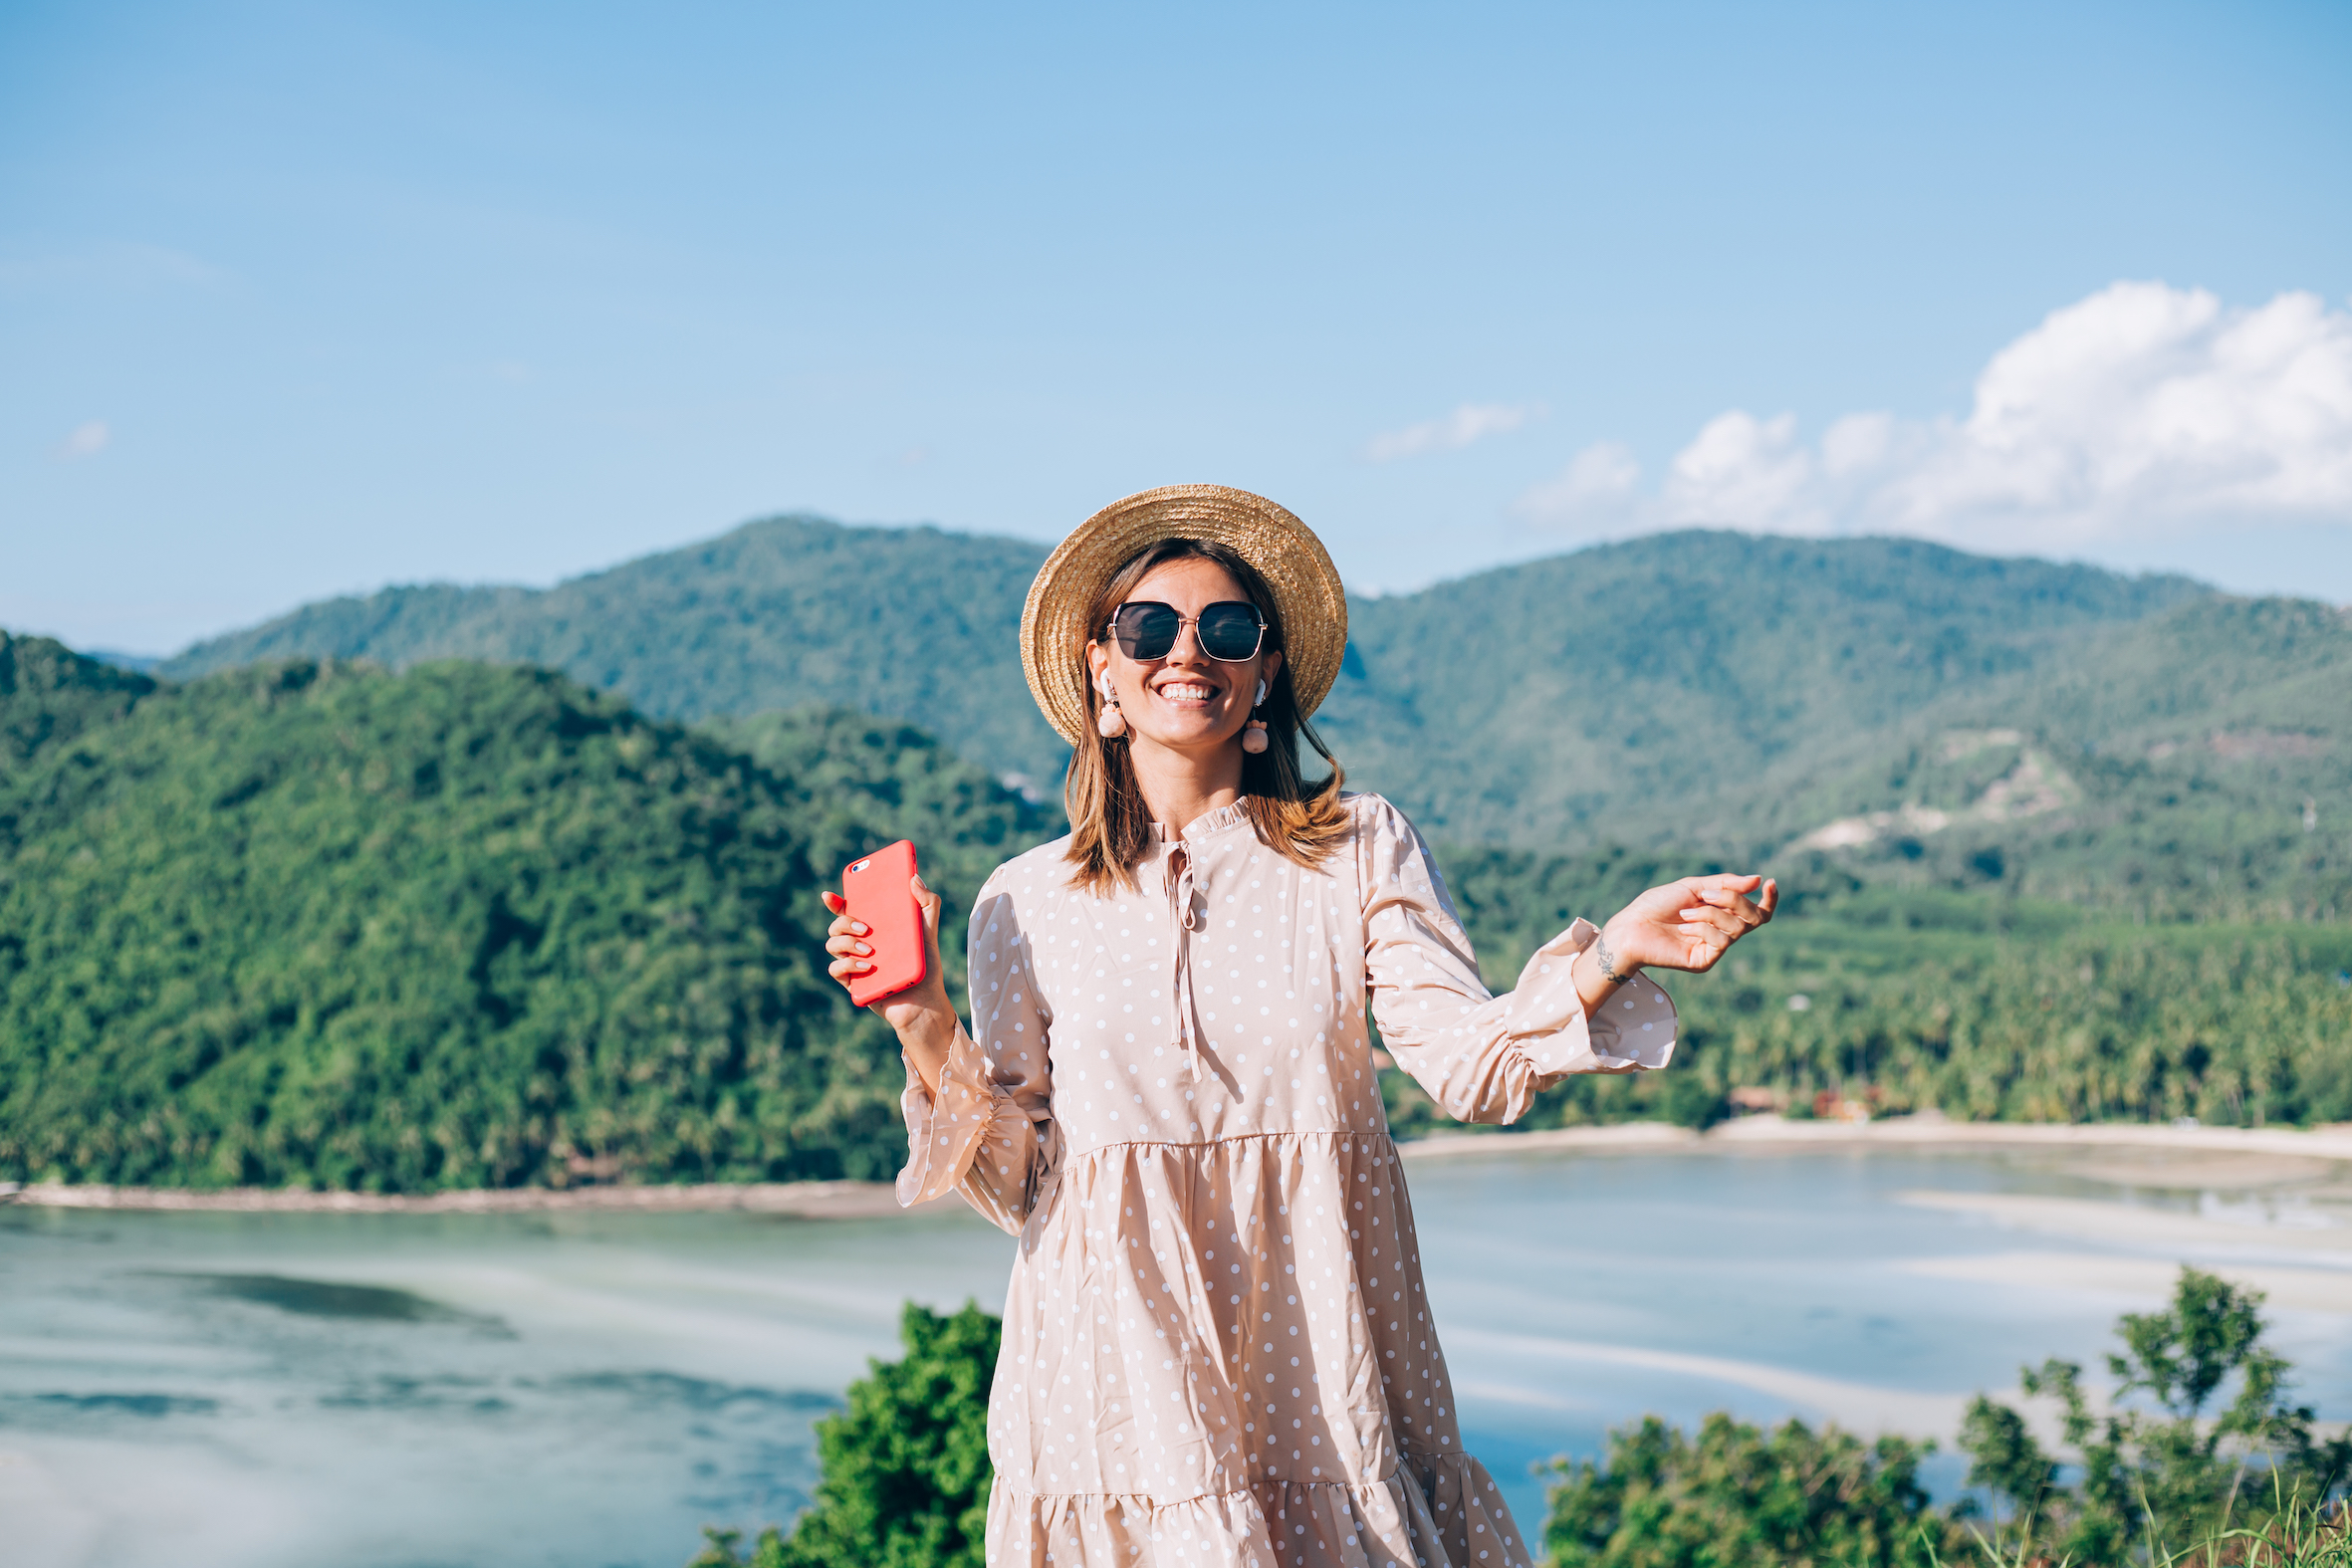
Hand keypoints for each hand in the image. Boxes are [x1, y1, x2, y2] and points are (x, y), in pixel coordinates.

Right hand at [821, 874, 959, 1083]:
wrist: (926, 1002)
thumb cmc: (926, 966)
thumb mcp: (929, 931)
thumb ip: (928, 903)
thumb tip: (914, 877)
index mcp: (874, 928)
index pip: (848, 910)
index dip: (835, 901)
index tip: (830, 895)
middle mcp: (860, 943)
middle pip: (837, 924)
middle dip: (845, 921)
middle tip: (866, 927)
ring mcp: (854, 963)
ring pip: (832, 944)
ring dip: (847, 942)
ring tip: (870, 950)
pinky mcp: (853, 983)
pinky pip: (836, 969)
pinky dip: (848, 964)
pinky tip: (867, 966)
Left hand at [1601, 873, 1776, 975]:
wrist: (1632, 926)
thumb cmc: (1657, 905)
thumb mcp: (1693, 887)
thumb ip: (1724, 885)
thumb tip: (1757, 880)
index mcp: (1721, 913)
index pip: (1756, 912)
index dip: (1769, 900)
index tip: (1770, 883)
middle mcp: (1722, 931)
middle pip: (1754, 918)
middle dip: (1734, 901)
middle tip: (1706, 895)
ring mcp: (1714, 947)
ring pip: (1737, 928)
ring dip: (1711, 913)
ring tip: (1685, 913)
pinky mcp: (1705, 960)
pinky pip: (1721, 941)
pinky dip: (1703, 928)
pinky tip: (1683, 927)